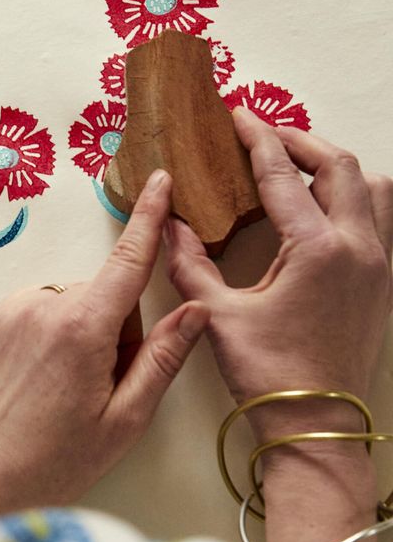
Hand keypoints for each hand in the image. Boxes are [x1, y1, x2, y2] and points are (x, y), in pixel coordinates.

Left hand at [0, 172, 208, 513]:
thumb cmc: (60, 459)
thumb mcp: (126, 418)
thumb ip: (163, 357)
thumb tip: (196, 309)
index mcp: (83, 329)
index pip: (127, 261)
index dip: (149, 218)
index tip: (159, 179)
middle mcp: (42, 307)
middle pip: (101, 295)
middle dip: (113, 327)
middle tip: (100, 383)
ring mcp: (9, 312)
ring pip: (68, 303)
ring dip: (79, 331)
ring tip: (65, 386)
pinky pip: (36, 310)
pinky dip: (48, 333)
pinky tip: (40, 378)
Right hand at [165, 108, 392, 442]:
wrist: (316, 425)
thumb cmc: (270, 376)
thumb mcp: (219, 316)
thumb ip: (190, 265)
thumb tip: (169, 227)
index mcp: (317, 249)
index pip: (283, 174)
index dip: (257, 138)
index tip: (238, 116)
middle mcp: (357, 247)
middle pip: (338, 164)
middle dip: (300, 141)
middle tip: (266, 136)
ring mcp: (377, 264)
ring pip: (371, 187)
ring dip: (336, 167)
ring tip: (299, 169)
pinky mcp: (382, 283)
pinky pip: (379, 218)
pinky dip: (354, 198)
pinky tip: (322, 212)